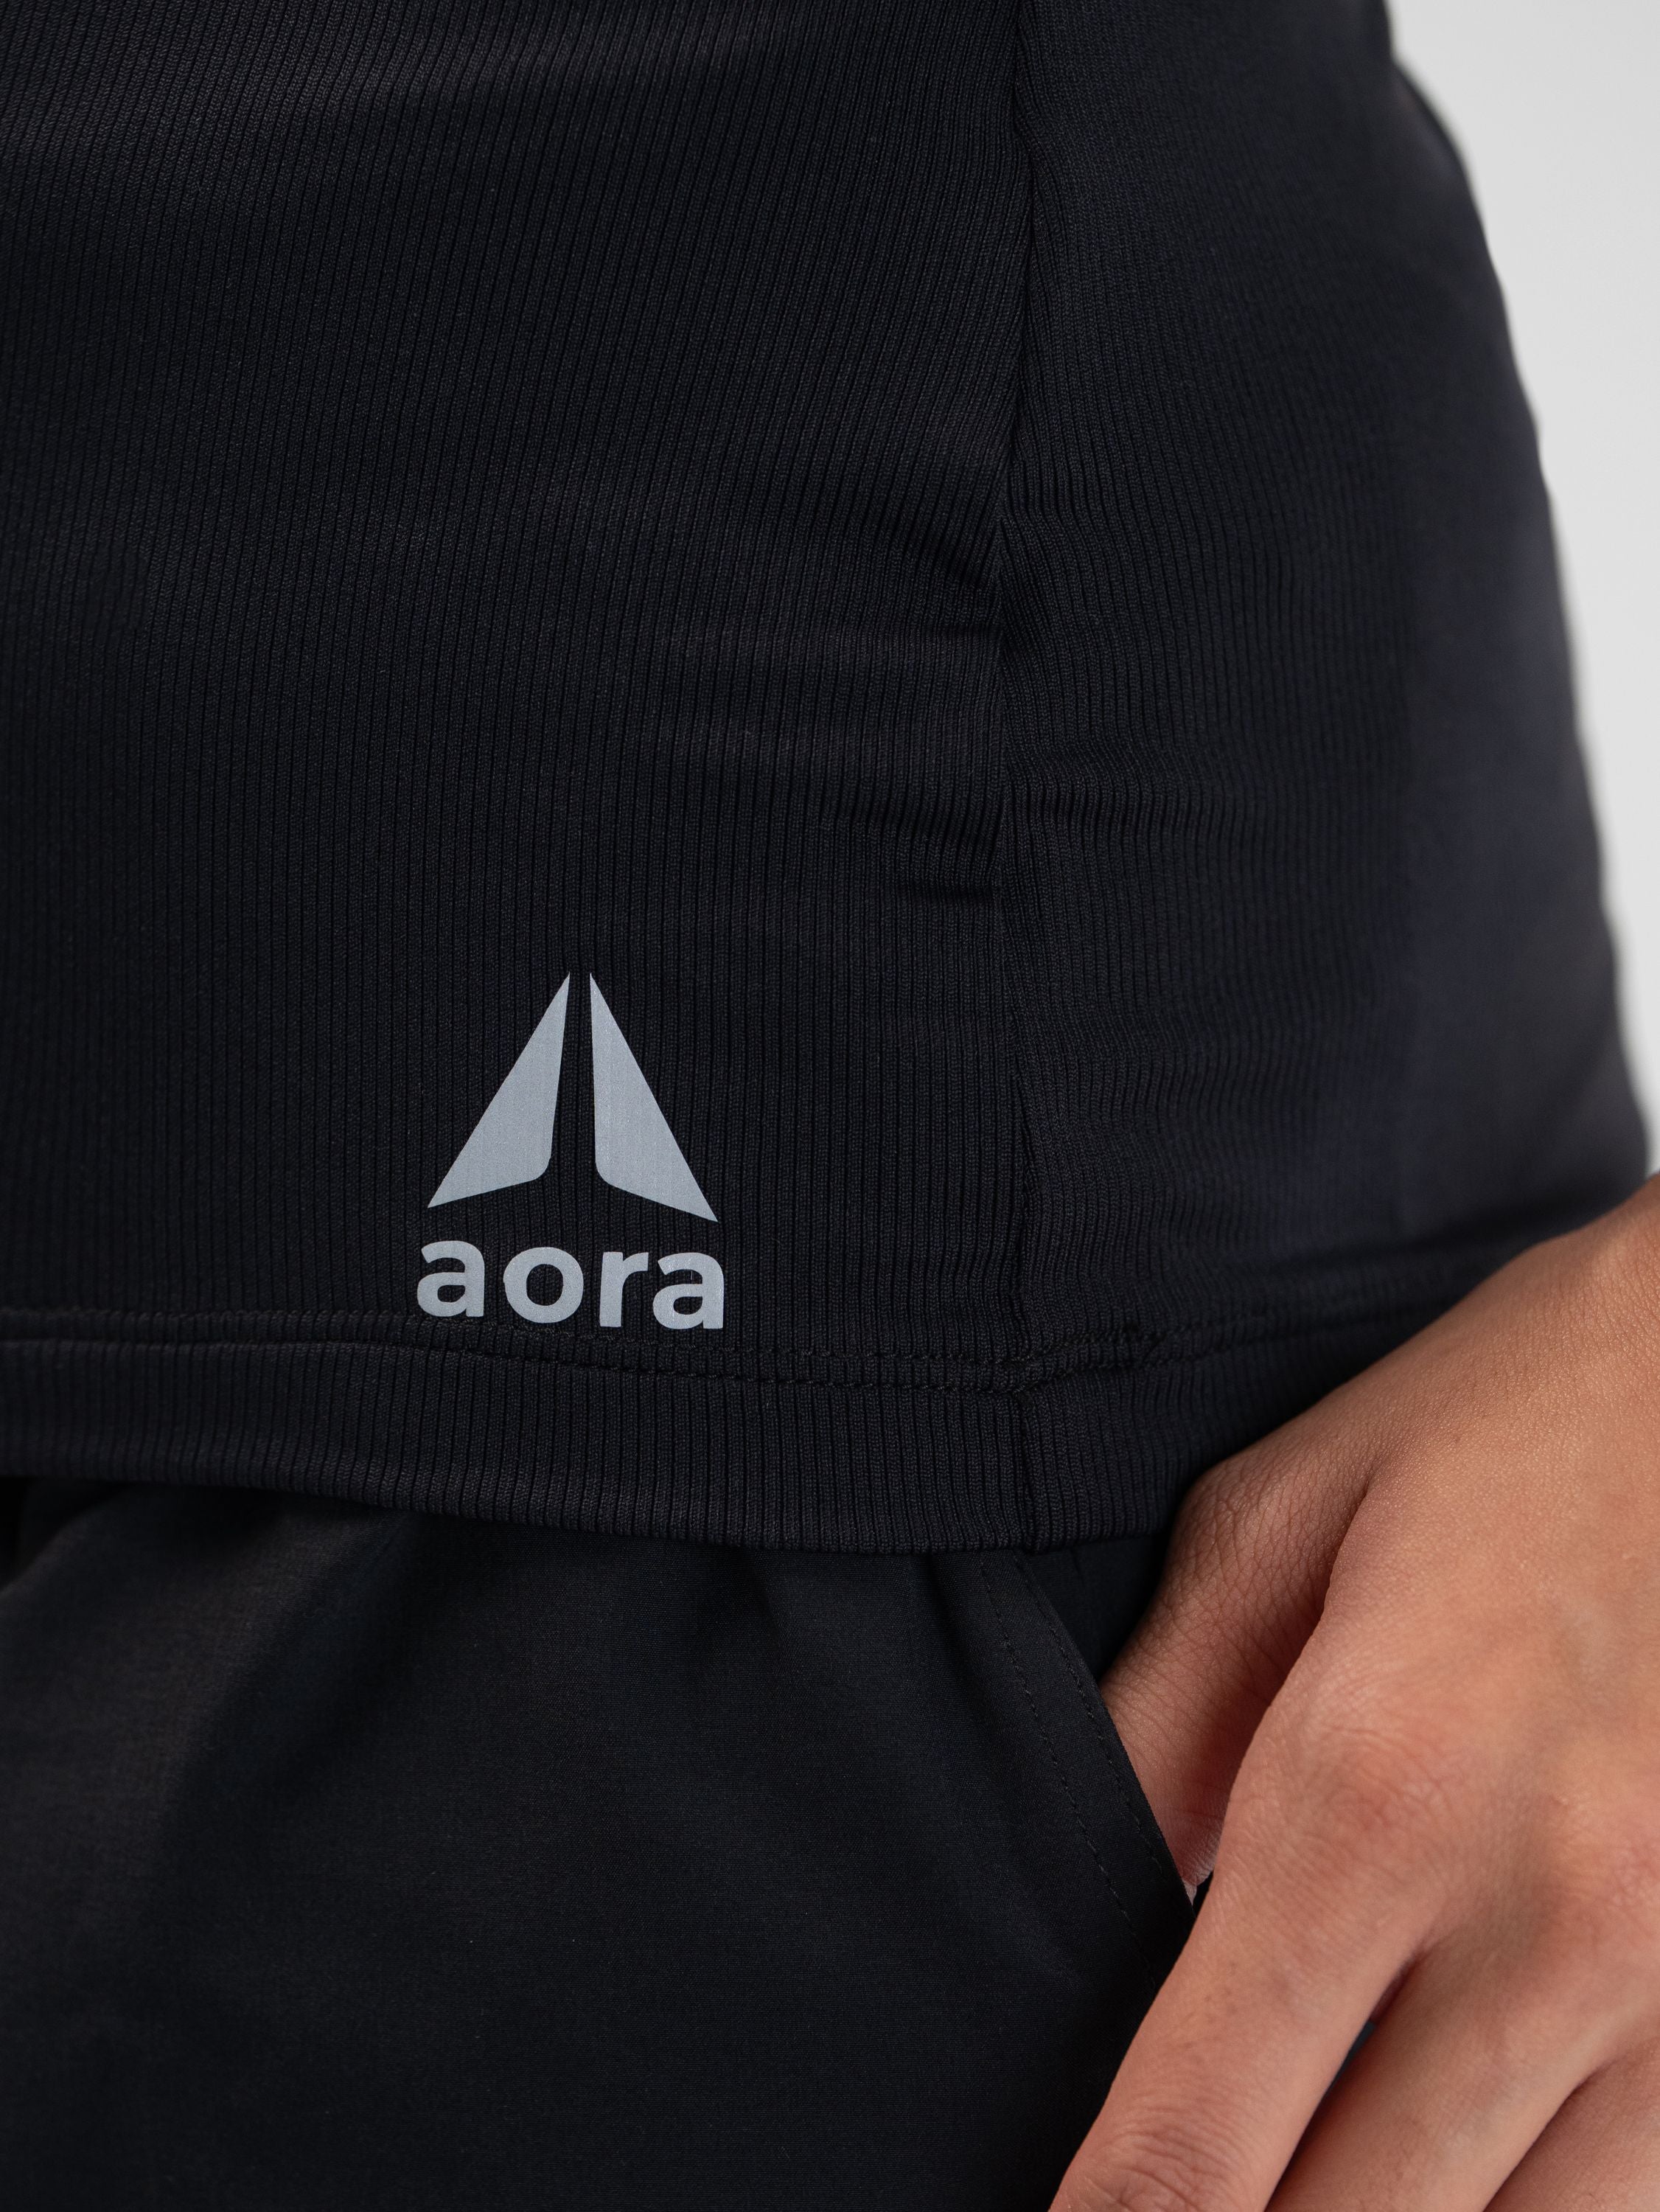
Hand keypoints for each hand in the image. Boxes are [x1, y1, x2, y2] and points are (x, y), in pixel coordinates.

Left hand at [1056, 1177, 1659, 2209]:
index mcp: (1376, 1784)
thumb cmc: (1507, 1421)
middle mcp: (1550, 1920)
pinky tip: (1450, 2160)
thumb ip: (1157, 1729)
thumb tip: (1077, 1908)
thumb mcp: (1280, 1521)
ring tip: (1306, 2164)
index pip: (1199, 2134)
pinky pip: (1635, 2204)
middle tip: (1162, 2209)